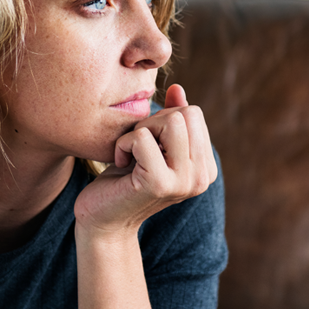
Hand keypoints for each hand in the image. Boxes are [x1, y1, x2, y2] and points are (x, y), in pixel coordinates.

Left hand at [74, 84, 217, 237]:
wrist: (103, 219)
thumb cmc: (124, 179)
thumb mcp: (151, 144)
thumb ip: (170, 119)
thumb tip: (177, 89)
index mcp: (205, 168)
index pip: (194, 113)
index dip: (163, 120)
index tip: (148, 145)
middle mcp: (202, 177)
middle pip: (186, 114)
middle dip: (153, 121)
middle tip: (137, 148)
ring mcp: (184, 182)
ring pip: (171, 121)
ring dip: (140, 130)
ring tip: (131, 154)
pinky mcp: (159, 184)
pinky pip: (142, 138)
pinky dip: (123, 144)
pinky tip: (121, 164)